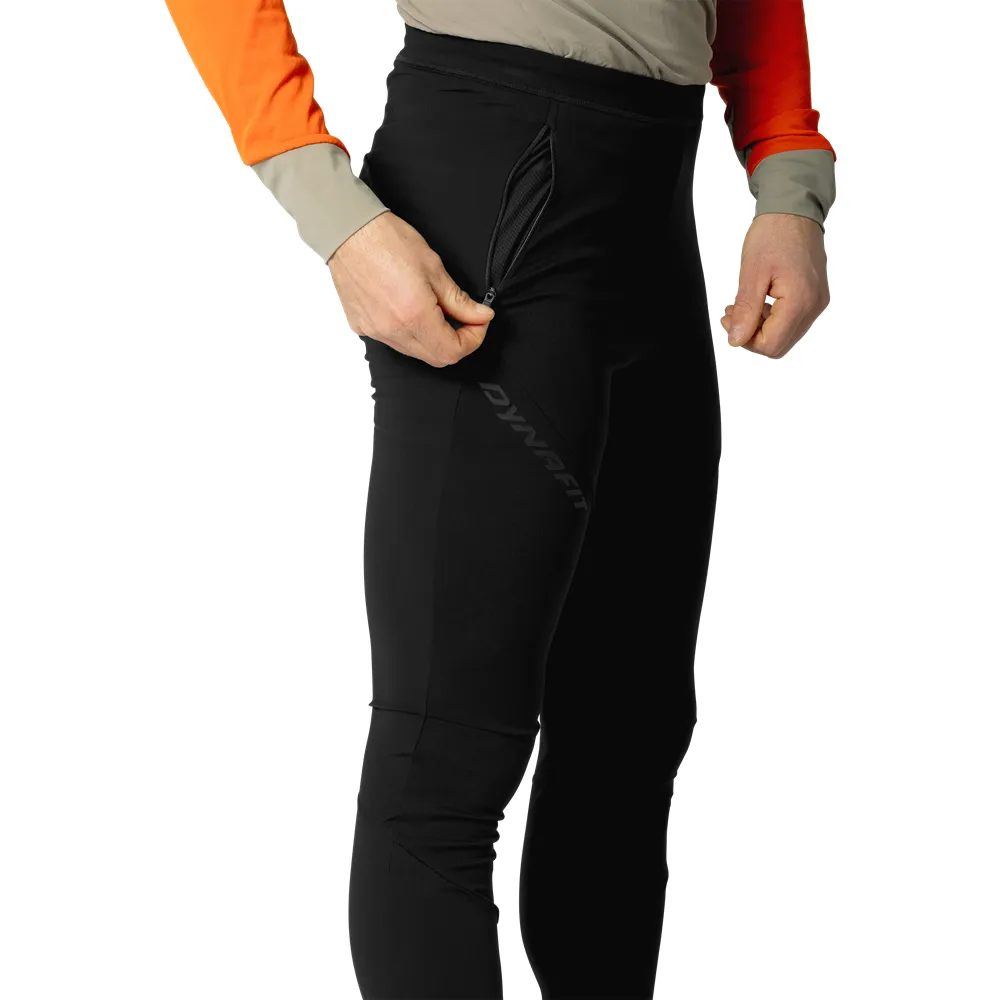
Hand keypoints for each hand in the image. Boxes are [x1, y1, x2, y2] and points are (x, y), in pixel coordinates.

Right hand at [329, 212, 494, 367]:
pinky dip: (409, 332)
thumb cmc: (387, 240)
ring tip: (437, 310)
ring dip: (433, 338)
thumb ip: (459, 300)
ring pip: (415, 351)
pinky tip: (409, 309)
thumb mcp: (433, 267)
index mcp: (414, 315)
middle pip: (436, 358)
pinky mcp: (362, 327)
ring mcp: (375, 332)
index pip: (453, 352)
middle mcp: (393, 330)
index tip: (479, 322)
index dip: (473, 340)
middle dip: (456, 342)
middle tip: (466, 319)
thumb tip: (480, 315)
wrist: (348, 231)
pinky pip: (393, 341)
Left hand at [720, 213, 830, 358]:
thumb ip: (746, 311)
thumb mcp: (752, 273)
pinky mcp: (816, 296)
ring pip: (785, 335)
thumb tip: (736, 340)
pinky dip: (772, 318)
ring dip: (761, 327)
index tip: (729, 319)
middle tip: (733, 314)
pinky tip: (759, 302)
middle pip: (779, 345)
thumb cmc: (775, 233)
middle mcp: (814, 306)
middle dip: (752, 335)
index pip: (771, 345)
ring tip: (742, 306)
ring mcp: (817, 302)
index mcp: (800, 301)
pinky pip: (793, 321)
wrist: (795, 209)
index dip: (745, 340)